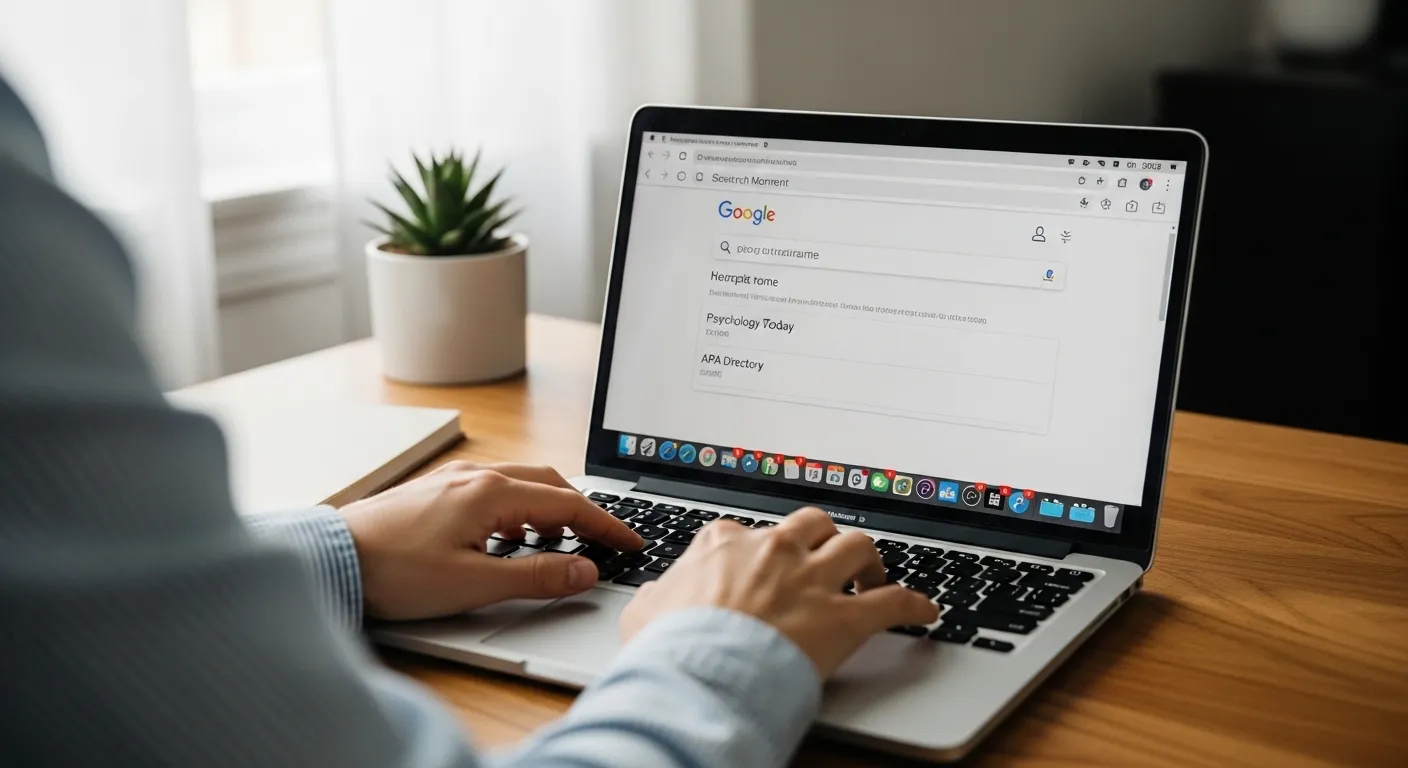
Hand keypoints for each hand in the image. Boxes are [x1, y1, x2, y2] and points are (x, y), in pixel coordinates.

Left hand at [338, 461, 642, 619]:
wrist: (329, 557)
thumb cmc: (393, 570)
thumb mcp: (474, 582)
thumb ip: (536, 576)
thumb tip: (584, 570)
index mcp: (492, 493)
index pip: (569, 506)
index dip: (605, 527)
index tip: (631, 543)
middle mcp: (476, 476)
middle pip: (549, 485)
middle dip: (582, 512)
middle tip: (604, 540)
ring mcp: (452, 480)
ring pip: (520, 485)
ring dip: (549, 508)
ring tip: (560, 542)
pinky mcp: (434, 491)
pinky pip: (493, 489)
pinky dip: (518, 509)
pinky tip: (508, 536)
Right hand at [620, 507, 938, 677]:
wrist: (698, 673)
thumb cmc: (670, 646)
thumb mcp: (643, 613)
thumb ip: (655, 598)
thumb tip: (651, 599)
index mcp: (726, 543)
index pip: (749, 531)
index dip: (761, 548)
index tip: (766, 562)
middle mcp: (775, 551)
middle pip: (813, 523)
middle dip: (824, 536)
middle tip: (827, 556)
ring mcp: (812, 581)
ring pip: (857, 547)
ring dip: (869, 560)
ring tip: (873, 574)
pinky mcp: (843, 618)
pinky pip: (893, 603)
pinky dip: (912, 605)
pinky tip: (924, 611)